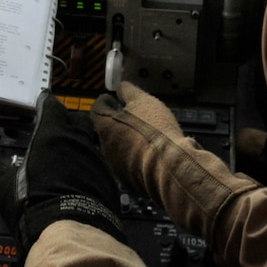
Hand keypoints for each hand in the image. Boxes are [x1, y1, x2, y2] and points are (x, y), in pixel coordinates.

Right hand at [0, 94, 128, 249]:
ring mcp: (97, 161)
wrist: (72, 231)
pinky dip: (88, 171)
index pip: (51, 106)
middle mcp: (78, 141)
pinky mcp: (108, 182)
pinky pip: (99, 168)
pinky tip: (80, 183)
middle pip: (76, 121)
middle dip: (67, 122)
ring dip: (78, 148)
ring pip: (90, 144)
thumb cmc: (35, 204)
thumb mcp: (3, 186)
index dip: (45, 104)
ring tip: (66, 159)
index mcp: (53, 134)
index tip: (42, 103)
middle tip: (55, 131)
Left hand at [92, 83, 252, 242]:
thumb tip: (120, 86)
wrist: (169, 165)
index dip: (106, 101)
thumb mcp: (143, 101)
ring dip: (128, 141)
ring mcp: (116, 166)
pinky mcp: (128, 180)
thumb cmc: (155, 130)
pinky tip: (150, 153)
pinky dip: (136, 158)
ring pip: (118, 148)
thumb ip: (128, 91)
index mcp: (105, 126)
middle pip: (107, 130)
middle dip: (118, 123)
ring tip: (146, 135)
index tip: (113, 99)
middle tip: (133, 116)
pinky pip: (129, 165)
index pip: (97, 108)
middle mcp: (105, 147)